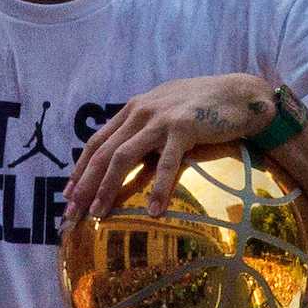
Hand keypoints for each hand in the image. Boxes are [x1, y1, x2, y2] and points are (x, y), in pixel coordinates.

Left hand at [62, 73, 276, 227]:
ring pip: (123, 157)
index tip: (67, 195)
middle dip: (84, 185)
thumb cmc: (202, 108)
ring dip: (108, 187)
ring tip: (99, 213)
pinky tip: (153, 211)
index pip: (97, 142)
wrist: (240, 94)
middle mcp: (141, 112)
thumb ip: (143, 129)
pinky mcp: (184, 127)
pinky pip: (167, 163)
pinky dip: (159, 188)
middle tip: (72, 213)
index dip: (80, 169)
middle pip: (103, 153)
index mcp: (133, 110)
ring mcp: (161, 119)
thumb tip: (125, 158)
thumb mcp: (164, 112)